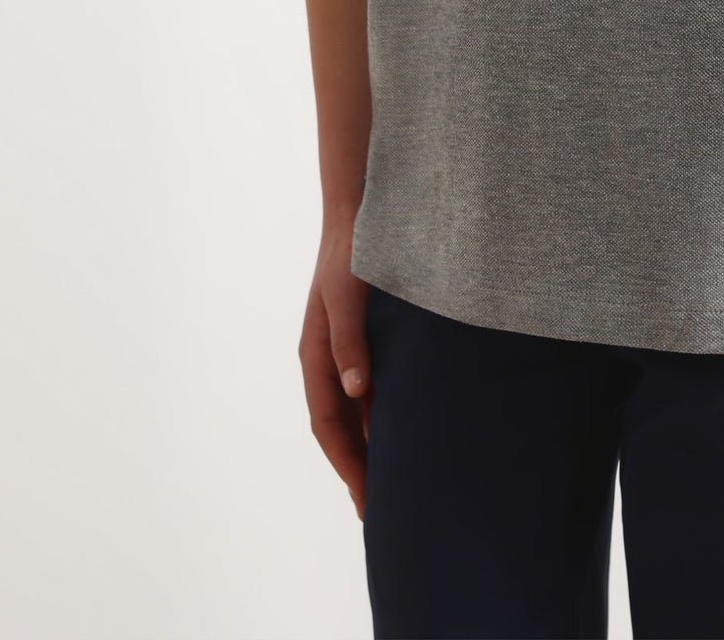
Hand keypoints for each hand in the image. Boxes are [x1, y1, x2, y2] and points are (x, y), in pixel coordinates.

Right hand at [299, 220, 372, 521]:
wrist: (360, 212)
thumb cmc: (350, 252)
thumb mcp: (346, 296)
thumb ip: (349, 340)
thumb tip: (356, 390)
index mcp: (315, 356)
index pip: (328, 426)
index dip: (346, 464)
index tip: (366, 498)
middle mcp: (329, 361)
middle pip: (340, 428)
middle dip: (357, 469)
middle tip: (381, 510)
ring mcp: (347, 353)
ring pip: (357, 413)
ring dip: (372, 447)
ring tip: (396, 483)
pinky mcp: (368, 341)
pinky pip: (374, 391)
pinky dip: (385, 417)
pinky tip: (407, 432)